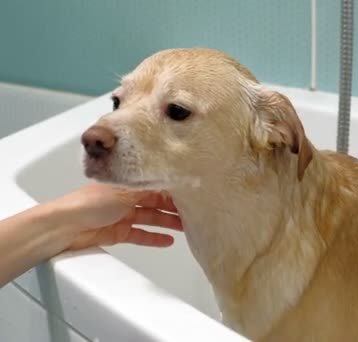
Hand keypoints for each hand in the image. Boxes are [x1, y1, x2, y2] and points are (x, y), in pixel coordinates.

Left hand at [50, 182, 181, 250]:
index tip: (190, 192)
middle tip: (193, 212)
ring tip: (186, 228)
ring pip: (151, 218)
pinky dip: (154, 238)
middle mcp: (125, 197)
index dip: (172, 189)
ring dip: (168, 222)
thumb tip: (168, 179)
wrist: (64, 227)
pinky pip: (141, 234)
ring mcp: (122, 215)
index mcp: (126, 182)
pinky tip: (168, 240)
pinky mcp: (119, 232)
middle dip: (174, 207)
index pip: (155, 184)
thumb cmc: (88, 203)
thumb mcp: (124, 191)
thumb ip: (147, 189)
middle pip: (155, 201)